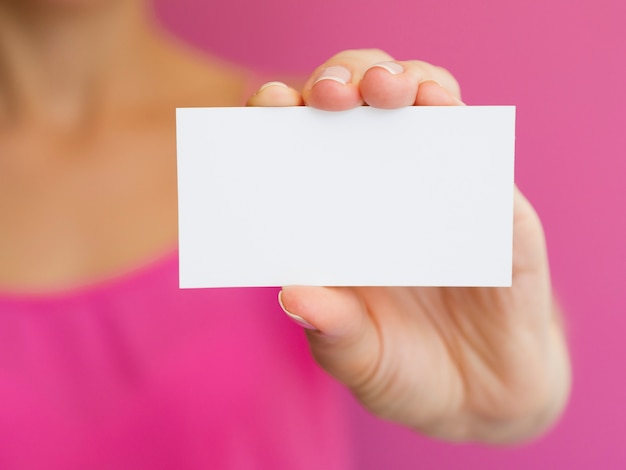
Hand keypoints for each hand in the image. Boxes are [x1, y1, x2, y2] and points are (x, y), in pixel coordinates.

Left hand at [247, 49, 570, 443]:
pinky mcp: (496, 204)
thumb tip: (293, 295)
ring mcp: (441, 188)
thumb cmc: (406, 370)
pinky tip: (443, 109)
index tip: (270, 104)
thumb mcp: (360, 359)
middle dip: (342, 83)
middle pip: (356, 109)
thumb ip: (332, 331)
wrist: (483, 396)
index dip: (280, 119)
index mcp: (335, 219)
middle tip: (332, 96)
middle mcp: (382, 190)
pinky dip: (461, 121)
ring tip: (392, 89)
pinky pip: (480, 149)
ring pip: (421, 106)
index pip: (297, 148)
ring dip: (406, 82)